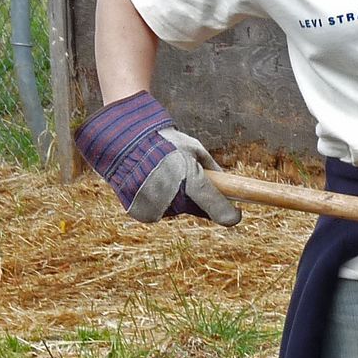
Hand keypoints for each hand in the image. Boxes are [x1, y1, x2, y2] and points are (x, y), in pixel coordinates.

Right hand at [74, 92, 241, 225]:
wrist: (122, 141)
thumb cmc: (163, 141)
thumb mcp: (194, 148)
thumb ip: (211, 169)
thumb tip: (226, 184)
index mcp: (191, 180)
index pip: (217, 208)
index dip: (229, 214)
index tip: (236, 215)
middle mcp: (175, 198)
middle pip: (197, 209)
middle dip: (198, 198)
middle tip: (186, 178)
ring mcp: (157, 207)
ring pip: (178, 210)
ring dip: (177, 198)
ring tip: (163, 174)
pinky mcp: (142, 213)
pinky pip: (159, 211)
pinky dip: (159, 200)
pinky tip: (151, 182)